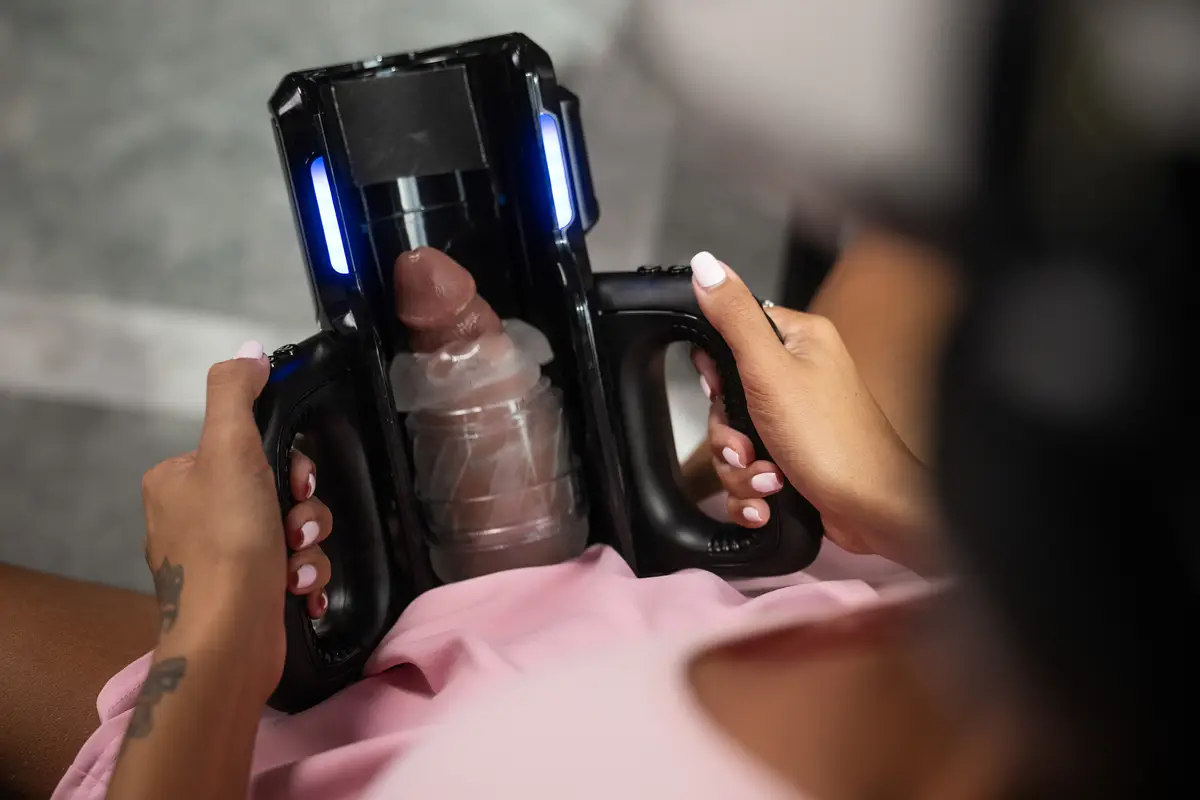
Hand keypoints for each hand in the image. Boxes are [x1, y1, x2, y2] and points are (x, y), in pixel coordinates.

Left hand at [140, 341, 333, 699]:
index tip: (295, 486)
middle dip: (301, 512)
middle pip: (275, 489)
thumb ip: (236, 396)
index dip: (285, 464)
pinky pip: (290, 569)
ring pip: (290, 529)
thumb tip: (250, 352)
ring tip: (298, 568)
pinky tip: (302, 592)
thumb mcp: (229, 451)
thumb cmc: (226, 543)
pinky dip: (304, 578)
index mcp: (177, 480)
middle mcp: (191, 517)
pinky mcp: (243, 597)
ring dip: (309, 546)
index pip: (248, 449)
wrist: (228, 642)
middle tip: (297, 530)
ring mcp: (218, 562)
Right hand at [688, 252, 934, 568]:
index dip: (717, 373)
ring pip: (734, 439)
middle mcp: (799, 377)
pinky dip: (752, 490)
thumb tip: (705, 265)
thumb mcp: (770, 371)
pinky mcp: (793, 459)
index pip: (730, 336)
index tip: (724, 393)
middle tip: (749, 446)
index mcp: (799, 341)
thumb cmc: (835, 443)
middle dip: (728, 434)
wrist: (873, 512)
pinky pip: (749, 471)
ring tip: (769, 479)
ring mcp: (796, 421)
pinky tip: (770, 499)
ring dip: (740, 469)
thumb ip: (733, 317)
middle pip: (726, 397)